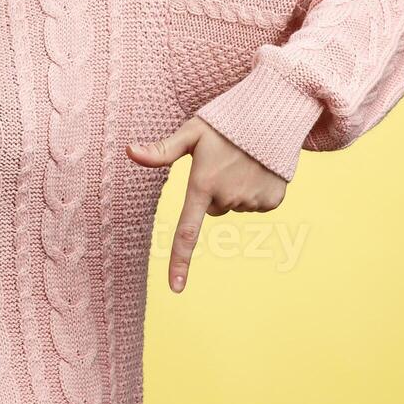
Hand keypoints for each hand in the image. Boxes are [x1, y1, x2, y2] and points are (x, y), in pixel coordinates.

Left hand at [126, 115, 286, 292]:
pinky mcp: (273, 201)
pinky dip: (256, 190)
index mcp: (203, 185)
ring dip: (235, 189)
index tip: (176, 289)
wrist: (274, 115)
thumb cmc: (225, 122)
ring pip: (234, 206)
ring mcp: (253, 201)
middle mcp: (228, 198)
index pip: (187, 232)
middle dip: (214, 192)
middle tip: (223, 164)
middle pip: (213, 209)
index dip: (180, 262)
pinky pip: (256, 205)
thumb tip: (129, 151)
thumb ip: (162, 149)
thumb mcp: (191, 132)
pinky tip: (259, 169)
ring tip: (243, 162)